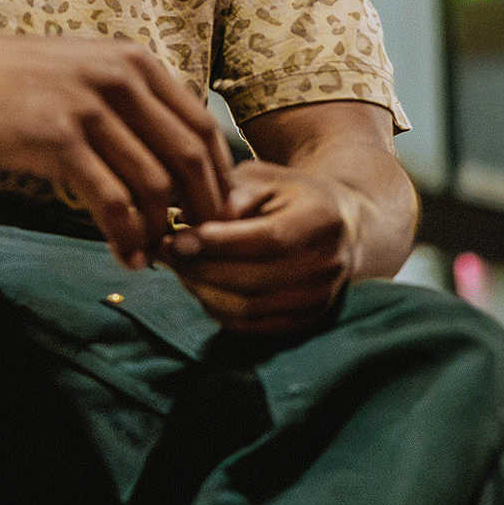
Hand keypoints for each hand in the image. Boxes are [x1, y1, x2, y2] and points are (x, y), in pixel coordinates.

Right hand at [0, 29, 231, 268]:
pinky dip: (124, 234)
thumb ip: (135, 105)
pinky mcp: (59, 140)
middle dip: (201, 209)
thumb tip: (180, 162)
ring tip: (152, 254)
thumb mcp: (93, 73)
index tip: (214, 212)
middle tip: (197, 242)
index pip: (202, 127)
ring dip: (157, 230)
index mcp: (138, 65)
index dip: (218, 176)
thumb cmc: (26, 81)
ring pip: (151, 184)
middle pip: (188, 158)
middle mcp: (122, 81)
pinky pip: (110, 199)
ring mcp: (90, 109)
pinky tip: (124, 253)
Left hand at [163, 159, 362, 337]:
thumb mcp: (263, 178)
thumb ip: (230, 195)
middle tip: (166, 253)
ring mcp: (320, 296)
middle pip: (255, 279)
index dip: (218, 244)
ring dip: (204, 291)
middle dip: (201, 269)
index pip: (266, 240)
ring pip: (249, 308)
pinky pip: (252, 326)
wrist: (337, 225)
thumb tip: (188, 219)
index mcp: (320, 219)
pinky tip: (200, 287)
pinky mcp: (307, 320)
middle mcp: (327, 263)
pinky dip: (218, 310)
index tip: (176, 239)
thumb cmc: (288, 195)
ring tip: (179, 268)